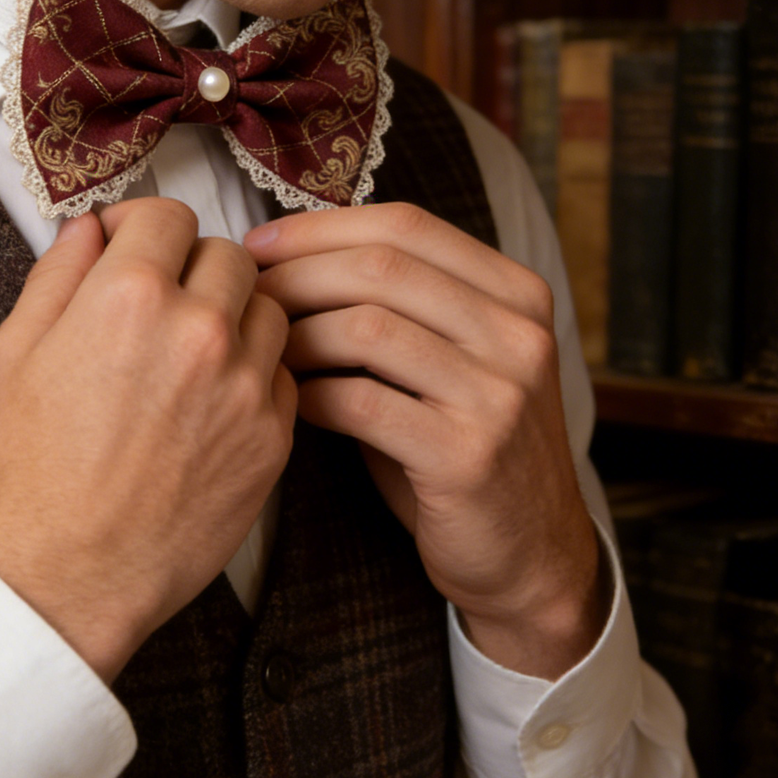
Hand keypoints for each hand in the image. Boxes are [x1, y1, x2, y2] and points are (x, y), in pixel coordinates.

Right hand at [0, 198, 294, 682]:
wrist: (65, 577)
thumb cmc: (29, 470)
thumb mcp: (15, 353)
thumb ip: (58, 274)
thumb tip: (88, 227)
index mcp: (129, 296)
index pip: (168, 214)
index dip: (144, 226)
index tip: (133, 247)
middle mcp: (198, 329)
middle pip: (229, 253)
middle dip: (194, 267)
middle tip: (165, 302)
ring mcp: (243, 384)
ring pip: (268, 308)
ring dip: (235, 316)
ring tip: (193, 352)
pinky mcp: (273, 436)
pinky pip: (282, 373)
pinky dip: (254, 374)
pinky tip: (213, 401)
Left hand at [246, 202, 604, 679]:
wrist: (531, 553)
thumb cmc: (463, 443)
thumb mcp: (453, 356)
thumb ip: (398, 303)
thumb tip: (287, 252)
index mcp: (517, 292)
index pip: (407, 224)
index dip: (322, 227)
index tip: (260, 244)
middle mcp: (519, 334)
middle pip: (382, 266)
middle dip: (298, 273)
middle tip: (246, 293)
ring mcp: (500, 394)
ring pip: (367, 327)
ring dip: (297, 332)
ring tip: (264, 347)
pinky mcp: (468, 456)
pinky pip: (362, 403)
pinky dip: (311, 395)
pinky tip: (290, 402)